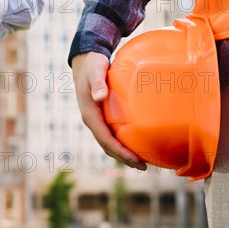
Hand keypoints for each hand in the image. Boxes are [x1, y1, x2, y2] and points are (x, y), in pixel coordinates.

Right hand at [72, 52, 146, 169]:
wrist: (85, 60)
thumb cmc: (92, 66)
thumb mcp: (95, 72)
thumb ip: (98, 84)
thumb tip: (99, 96)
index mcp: (89, 115)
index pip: (105, 139)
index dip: (120, 152)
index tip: (135, 159)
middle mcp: (92, 120)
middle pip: (107, 146)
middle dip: (124, 158)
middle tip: (143, 166)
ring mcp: (96, 119)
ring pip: (109, 142)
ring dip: (123, 153)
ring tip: (141, 161)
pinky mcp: (101, 116)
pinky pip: (111, 134)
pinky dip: (122, 143)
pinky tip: (136, 142)